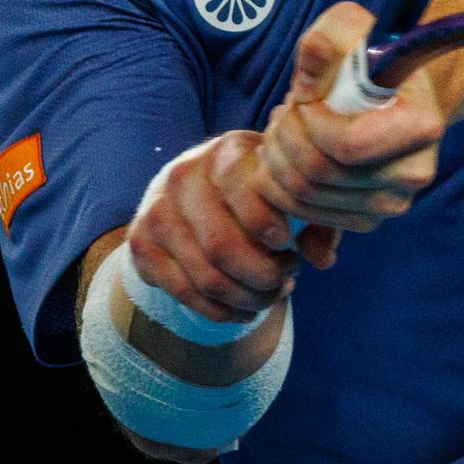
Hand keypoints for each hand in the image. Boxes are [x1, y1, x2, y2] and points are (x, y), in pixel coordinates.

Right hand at [122, 129, 317, 324]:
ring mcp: (157, 211)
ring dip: (248, 299)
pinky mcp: (141, 244)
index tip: (287, 245)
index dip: (266, 224)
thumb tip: (322, 260)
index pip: (240, 188)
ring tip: (272, 294)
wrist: (190, 190)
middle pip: (221, 246)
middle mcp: (183, 176)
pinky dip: (223, 311)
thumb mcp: (285, 190)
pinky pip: (186, 294)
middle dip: (264, 277)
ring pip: (206, 277)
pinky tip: (245, 307)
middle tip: (288, 279)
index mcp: (225, 151)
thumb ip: (314, 219)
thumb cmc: (255, 191)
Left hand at [255, 2, 446, 255]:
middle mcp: (413, 175)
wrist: (395, 96)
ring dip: (278, 160)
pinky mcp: (368, 220)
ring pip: (307, 197)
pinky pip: (307, 214)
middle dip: (285, 138)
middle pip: (320, 173)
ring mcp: (391, 203)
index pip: (346, 145)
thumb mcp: (354, 30)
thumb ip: (330, 38)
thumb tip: (306, 84)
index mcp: (421, 127)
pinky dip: (282, 186)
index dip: (307, 121)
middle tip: (283, 111)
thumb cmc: (371, 61)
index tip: (301, 97)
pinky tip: (285, 155)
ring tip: (282, 128)